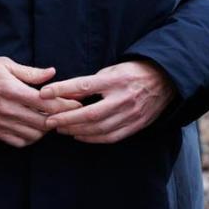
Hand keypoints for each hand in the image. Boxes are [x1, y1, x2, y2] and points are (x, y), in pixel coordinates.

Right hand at [0, 56, 79, 147]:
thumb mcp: (4, 64)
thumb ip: (30, 72)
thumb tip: (52, 73)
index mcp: (12, 90)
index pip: (47, 103)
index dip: (66, 104)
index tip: (77, 103)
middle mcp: (7, 109)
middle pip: (43, 122)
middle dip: (60, 119)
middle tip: (70, 114)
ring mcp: (0, 123)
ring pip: (33, 135)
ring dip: (45, 129)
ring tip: (50, 120)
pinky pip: (18, 142)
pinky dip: (30, 138)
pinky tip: (33, 128)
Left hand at [40, 60, 174, 143]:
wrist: (165, 80)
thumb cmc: (133, 72)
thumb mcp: (112, 69)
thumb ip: (92, 82)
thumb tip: (66, 92)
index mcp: (115, 80)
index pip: (84, 86)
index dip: (62, 90)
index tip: (44, 94)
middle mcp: (123, 98)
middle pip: (89, 114)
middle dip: (66, 119)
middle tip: (49, 121)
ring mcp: (131, 114)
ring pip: (98, 129)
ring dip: (76, 130)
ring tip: (61, 129)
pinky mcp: (136, 125)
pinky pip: (110, 137)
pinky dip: (92, 139)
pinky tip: (79, 136)